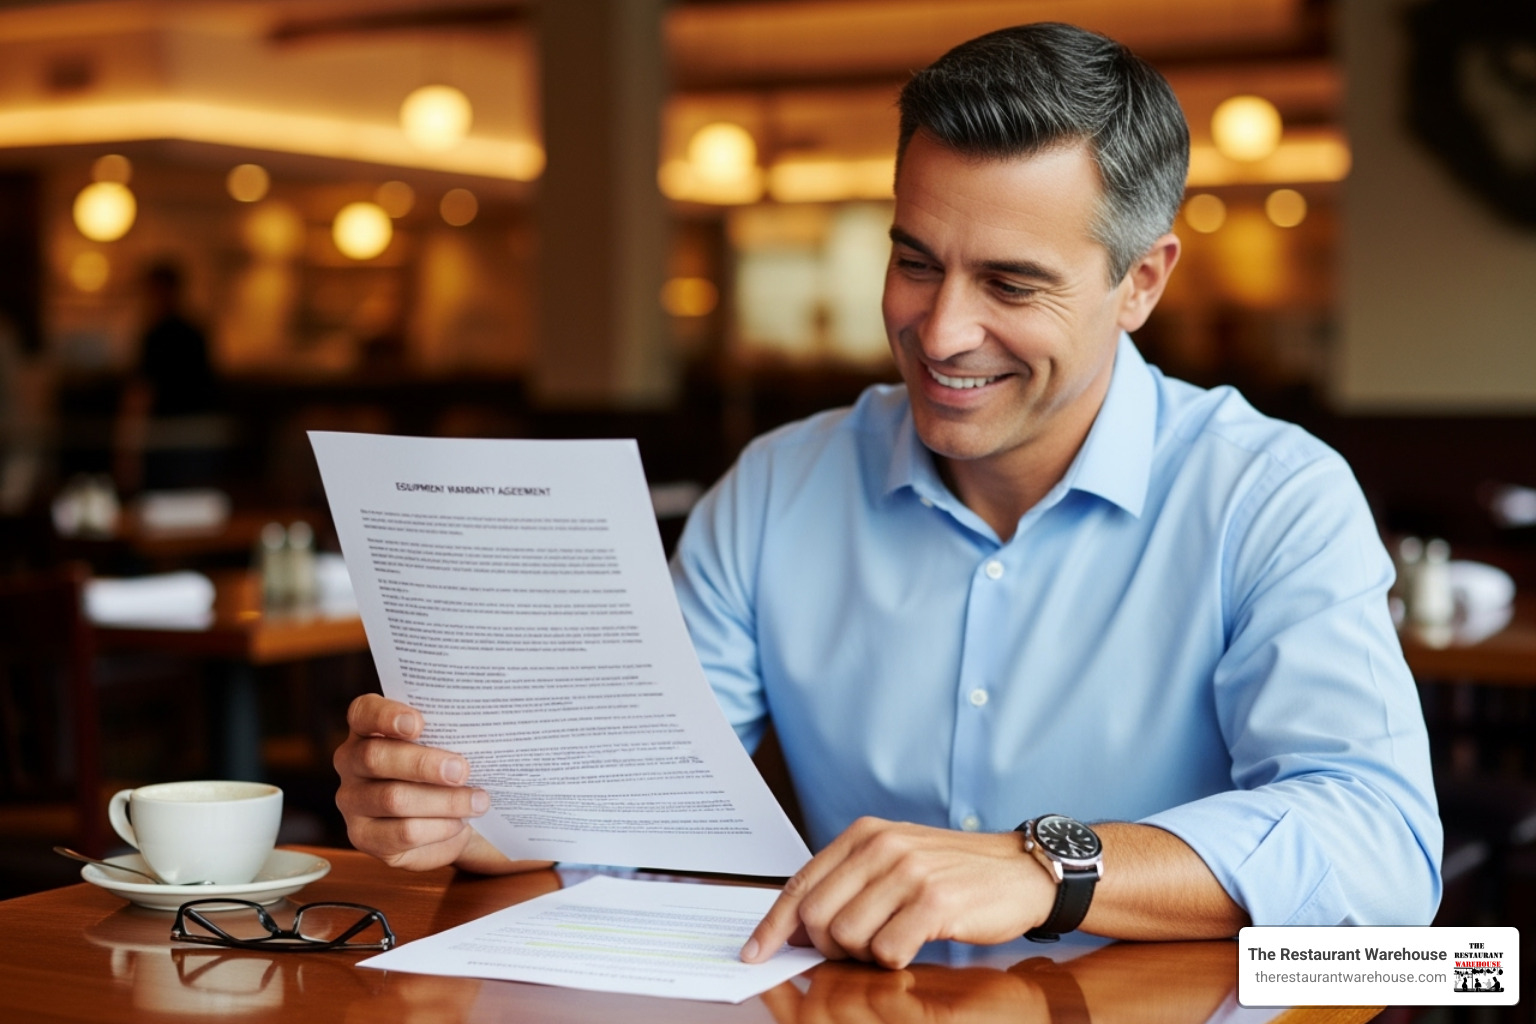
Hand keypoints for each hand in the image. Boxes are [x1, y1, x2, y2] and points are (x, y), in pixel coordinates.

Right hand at [333, 694, 499, 871]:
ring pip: (393, 799)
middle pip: (376, 758)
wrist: (451, 816)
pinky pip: (402, 833)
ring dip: (443, 800)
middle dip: (423, 764)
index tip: (418, 724)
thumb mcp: (448, 744)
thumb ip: (450, 734)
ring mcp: (353, 800)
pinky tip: (460, 823)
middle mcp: (352, 761)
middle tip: (461, 770)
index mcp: (368, 727)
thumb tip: (479, 731)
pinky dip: (438, 827)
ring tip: (478, 801)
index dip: (386, 716)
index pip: (364, 712)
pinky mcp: (365, 837)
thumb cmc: (448, 767)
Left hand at [741, 816, 1052, 969]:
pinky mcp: (935, 901)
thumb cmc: (952, 871)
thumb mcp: (895, 859)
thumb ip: (848, 882)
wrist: (1019, 869)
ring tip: (892, 941)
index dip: (772, 925)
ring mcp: (909, 872)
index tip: (755, 953)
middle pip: (817, 916)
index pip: (801, 884)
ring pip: (848, 937)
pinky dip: (894, 959)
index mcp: (864, 834)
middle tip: (855, 950)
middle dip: (826, 946)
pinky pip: (888, 950)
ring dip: (865, 954)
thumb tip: (796, 926)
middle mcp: (882, 846)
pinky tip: (913, 946)